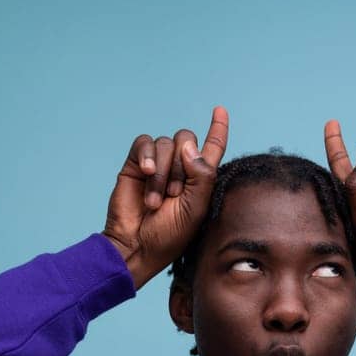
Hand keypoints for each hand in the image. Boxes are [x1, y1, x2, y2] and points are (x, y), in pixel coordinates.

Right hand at [102, 106, 229, 289]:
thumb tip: (189, 146)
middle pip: (187, 139)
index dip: (217, 129)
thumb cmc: (169, 235)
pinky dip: (147, 156)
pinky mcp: (136, 163)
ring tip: (155, 201)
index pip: (211, 147)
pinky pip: (145, 143)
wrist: (137, 245)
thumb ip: (202, 176)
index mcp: (199, 178)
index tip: (220, 110)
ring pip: (166, 144)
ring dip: (162, 173)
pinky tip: (146, 173)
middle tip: (174, 195)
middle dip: (182, 167)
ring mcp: (157, 164)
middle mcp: (179, 167)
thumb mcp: (195, 209)